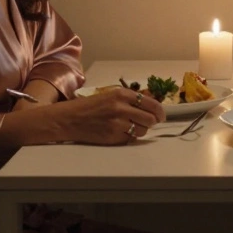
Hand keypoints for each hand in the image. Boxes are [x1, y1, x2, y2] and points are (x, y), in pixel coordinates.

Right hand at [49, 87, 165, 144]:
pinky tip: (120, 132)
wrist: (70, 118)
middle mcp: (121, 107)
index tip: (161, 116)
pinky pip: (131, 138)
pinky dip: (129, 136)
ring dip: (140, 130)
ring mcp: (117, 123)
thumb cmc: (90, 106)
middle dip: (151, 122)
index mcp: (121, 94)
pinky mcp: (113, 136)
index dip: (160, 111)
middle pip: (150, 119)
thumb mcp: (111, 95)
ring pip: (143, 130)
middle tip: (148, 122)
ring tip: (130, 126)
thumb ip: (130, 100)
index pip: (151, 104)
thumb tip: (152, 107)